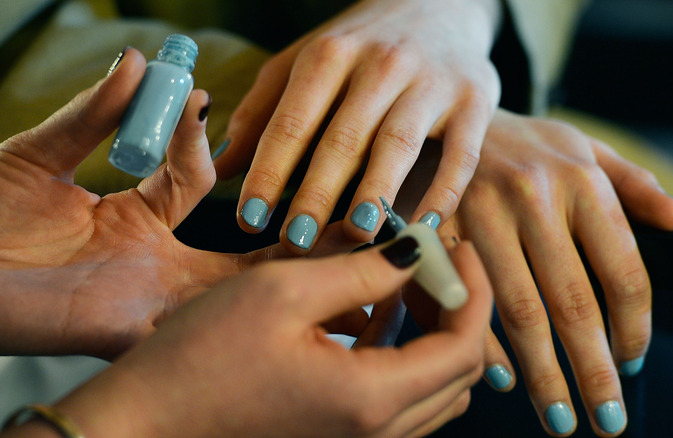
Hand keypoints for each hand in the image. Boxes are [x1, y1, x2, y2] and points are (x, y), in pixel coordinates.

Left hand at [0, 48, 357, 358]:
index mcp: (135, 217)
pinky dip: (248, 324)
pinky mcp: (130, 332)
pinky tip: (295, 312)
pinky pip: (199, 332)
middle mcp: (154, 263)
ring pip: (237, 295)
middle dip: (298, 238)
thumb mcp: (35, 156)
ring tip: (354, 267)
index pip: (197, 180)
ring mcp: (148, 301)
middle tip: (352, 219)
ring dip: (292, 284)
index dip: (201, 142)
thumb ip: (91, 116)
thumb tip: (139, 64)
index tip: (197, 100)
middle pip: (243, 253)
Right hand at [15, 239, 494, 437]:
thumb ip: (362, 270)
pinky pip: (399, 401)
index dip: (472, 288)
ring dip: (431, 331)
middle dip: (456, 306)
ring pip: (434, 389)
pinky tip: (370, 315)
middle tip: (430, 258)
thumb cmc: (199, 358)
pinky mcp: (338, 437)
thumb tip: (416, 251)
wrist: (146, 422)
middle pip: (458, 371)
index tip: (457, 244)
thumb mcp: (283, 292)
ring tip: (400, 280)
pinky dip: (402, 355)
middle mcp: (377, 434)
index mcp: (372, 399)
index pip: (464, 346)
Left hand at [215, 0, 500, 251]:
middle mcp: (381, 63)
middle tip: (294, 243)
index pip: (292, 121)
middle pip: (343, 138)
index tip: (248, 218)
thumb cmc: (360, 47)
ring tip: (353, 236)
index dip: (268, 172)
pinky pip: (460, 154)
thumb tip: (219, 166)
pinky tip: (422, 226)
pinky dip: (444, 192)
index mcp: (330, 54)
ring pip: (398, 145)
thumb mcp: (303, 64)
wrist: (439, 4)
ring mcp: (431, 81)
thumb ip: (262, 112)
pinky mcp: (475, 99)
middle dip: (315, 195)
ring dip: (374, 195)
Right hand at [398, 108, 672, 436]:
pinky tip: (503, 378)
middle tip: (607, 419)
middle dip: (592, 369)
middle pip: (572, 301)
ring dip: (542, 373)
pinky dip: (483, 345)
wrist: (439, 117)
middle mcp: (532, 196)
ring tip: (560, 417)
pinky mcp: (438, 231)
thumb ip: (631, 182)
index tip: (633, 361)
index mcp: (578, 178)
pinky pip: (464, 301)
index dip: (633, 326)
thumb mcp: (581, 145)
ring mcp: (480, 214)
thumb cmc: (518, 142)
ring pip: (518, 311)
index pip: (622, 268)